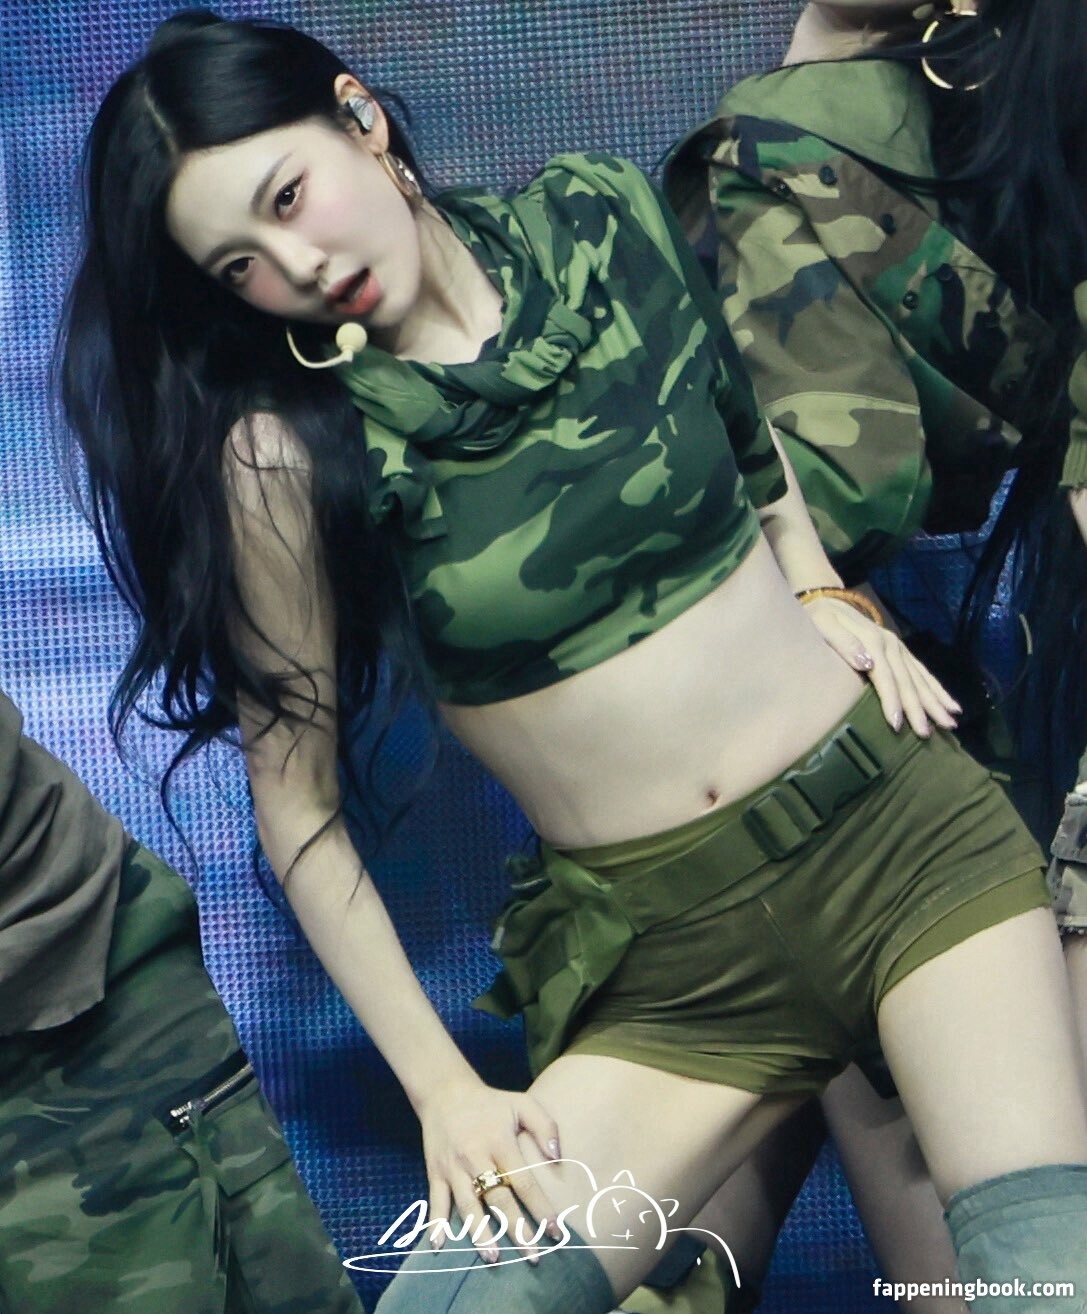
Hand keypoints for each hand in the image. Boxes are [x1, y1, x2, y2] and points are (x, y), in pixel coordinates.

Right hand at [416, 1076, 561, 1263]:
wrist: (445, 1092)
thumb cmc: (490, 1103)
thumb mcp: (522, 1103)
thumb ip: (545, 1126)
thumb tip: (558, 1158)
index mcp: (500, 1142)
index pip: (524, 1181)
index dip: (540, 1208)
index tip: (555, 1232)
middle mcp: (476, 1157)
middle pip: (498, 1198)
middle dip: (516, 1229)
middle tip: (532, 1256)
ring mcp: (454, 1167)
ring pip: (468, 1205)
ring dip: (480, 1233)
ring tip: (493, 1258)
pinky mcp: (435, 1171)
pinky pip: (435, 1201)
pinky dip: (436, 1223)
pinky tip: (439, 1246)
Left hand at [803, 597, 960, 735]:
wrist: (830, 601)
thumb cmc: (821, 619)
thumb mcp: (824, 625)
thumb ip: (843, 643)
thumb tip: (867, 664)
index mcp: (873, 641)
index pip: (885, 677)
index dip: (892, 700)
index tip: (897, 724)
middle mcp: (892, 645)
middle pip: (908, 681)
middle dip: (919, 709)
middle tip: (927, 734)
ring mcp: (900, 648)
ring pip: (921, 679)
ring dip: (936, 702)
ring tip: (950, 723)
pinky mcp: (903, 652)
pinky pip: (924, 672)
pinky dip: (938, 689)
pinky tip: (951, 705)